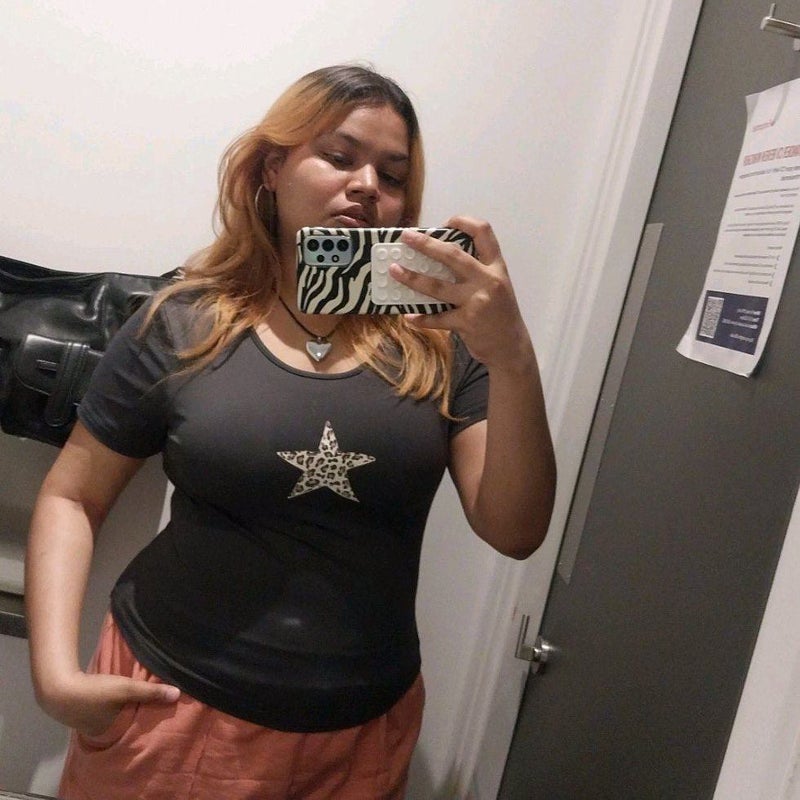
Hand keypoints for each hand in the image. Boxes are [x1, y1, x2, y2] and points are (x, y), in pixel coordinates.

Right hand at [40, 670, 179, 736]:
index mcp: (114, 733)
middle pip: (129, 724)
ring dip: (129, 710)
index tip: (167, 716)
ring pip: (119, 717)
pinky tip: (123, 698)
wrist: (59, 688)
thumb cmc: (96, 693)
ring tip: (146, 701)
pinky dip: (118, 706)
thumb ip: (151, 692)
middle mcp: (104, 733)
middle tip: (160, 707)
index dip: (151, 724)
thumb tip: (178, 694)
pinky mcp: (88, 713)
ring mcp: (94, 724)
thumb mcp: (126, 689)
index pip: (138, 730)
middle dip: (142, 716)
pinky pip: (109, 711)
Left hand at [394, 216, 532, 370]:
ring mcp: (477, 301)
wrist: (511, 347)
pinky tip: (409, 316)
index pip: (483, 232)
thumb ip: (476, 272)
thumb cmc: (500, 315)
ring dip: (412, 278)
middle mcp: (488, 280)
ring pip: (438, 286)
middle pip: (453, 255)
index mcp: (496, 267)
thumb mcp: (497, 286)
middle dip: (426, 244)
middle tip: (406, 237)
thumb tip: (438, 259)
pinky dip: (421, 319)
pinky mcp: (467, 322)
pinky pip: (437, 319)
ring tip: (394, 270)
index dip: (463, 221)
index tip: (445, 222)